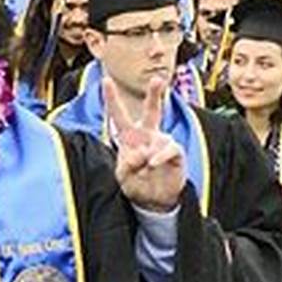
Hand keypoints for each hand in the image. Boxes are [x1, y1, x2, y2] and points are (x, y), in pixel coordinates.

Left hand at [108, 76, 184, 212]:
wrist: (154, 201)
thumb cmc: (136, 185)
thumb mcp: (123, 177)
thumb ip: (125, 166)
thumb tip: (140, 154)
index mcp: (130, 137)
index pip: (119, 115)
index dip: (112, 98)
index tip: (106, 80)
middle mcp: (148, 135)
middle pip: (152, 110)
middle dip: (155, 94)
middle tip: (158, 79)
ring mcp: (162, 143)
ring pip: (158, 138)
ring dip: (148, 154)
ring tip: (145, 168)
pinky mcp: (175, 153)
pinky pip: (169, 149)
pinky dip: (159, 157)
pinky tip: (152, 164)